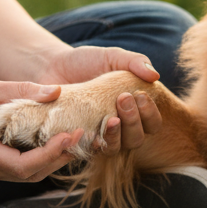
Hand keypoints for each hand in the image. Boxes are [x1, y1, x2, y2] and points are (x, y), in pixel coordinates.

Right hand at [0, 76, 84, 181]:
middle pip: (27, 175)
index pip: (20, 166)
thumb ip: (21, 90)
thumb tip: (58, 92)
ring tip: (74, 138)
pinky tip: (54, 142)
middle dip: (57, 158)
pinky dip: (39, 159)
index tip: (69, 135)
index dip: (49, 154)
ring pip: (25, 176)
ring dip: (51, 160)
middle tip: (81, 135)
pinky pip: (18, 170)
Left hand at [35, 45, 162, 155]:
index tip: (138, 94)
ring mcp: (98, 136)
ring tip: (110, 118)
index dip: (150, 114)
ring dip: (116, 135)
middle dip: (134, 121)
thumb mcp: (111, 56)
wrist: (52, 66)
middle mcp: (119, 127)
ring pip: (116, 148)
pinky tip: (90, 132)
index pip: (152, 124)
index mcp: (132, 110)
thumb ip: (134, 61)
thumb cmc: (85, 62)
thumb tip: (155, 76)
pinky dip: (92, 143)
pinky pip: (88, 151)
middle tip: (123, 98)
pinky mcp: (78, 141)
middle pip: (136, 139)